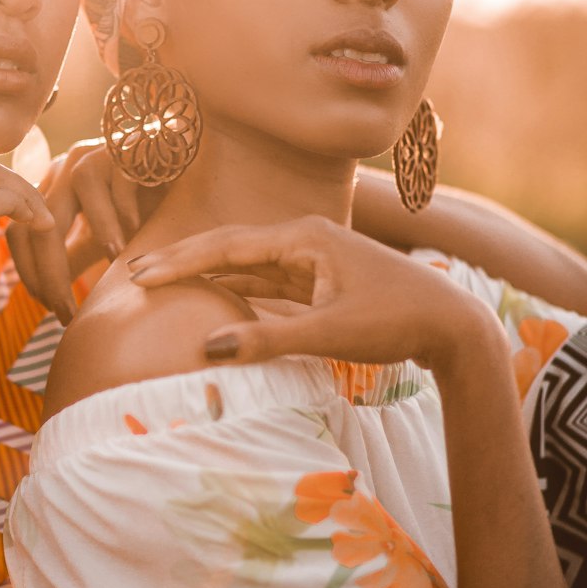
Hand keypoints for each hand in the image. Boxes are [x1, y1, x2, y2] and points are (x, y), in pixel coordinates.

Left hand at [6, 140, 161, 302]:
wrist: (177, 169)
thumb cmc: (137, 205)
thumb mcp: (101, 236)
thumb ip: (73, 257)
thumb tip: (45, 294)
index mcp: (52, 192)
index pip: (20, 234)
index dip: (29, 273)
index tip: (49, 308)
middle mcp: (65, 171)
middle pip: (37, 222)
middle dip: (50, 272)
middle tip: (67, 310)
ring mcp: (93, 156)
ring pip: (74, 194)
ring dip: (96, 233)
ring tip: (111, 264)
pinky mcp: (125, 149)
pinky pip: (119, 183)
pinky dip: (126, 213)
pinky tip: (137, 234)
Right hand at [127, 215, 495, 374]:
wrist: (454, 325)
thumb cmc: (397, 321)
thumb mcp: (329, 334)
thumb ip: (267, 341)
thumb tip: (207, 348)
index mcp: (303, 238)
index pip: (227, 246)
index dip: (180, 261)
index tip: (139, 274)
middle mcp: (304, 239)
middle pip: (230, 247)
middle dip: (183, 260)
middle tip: (134, 272)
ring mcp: (313, 259)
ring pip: (246, 264)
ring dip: (206, 274)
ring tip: (163, 283)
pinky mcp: (321, 280)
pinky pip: (266, 281)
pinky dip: (235, 289)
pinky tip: (212, 299)